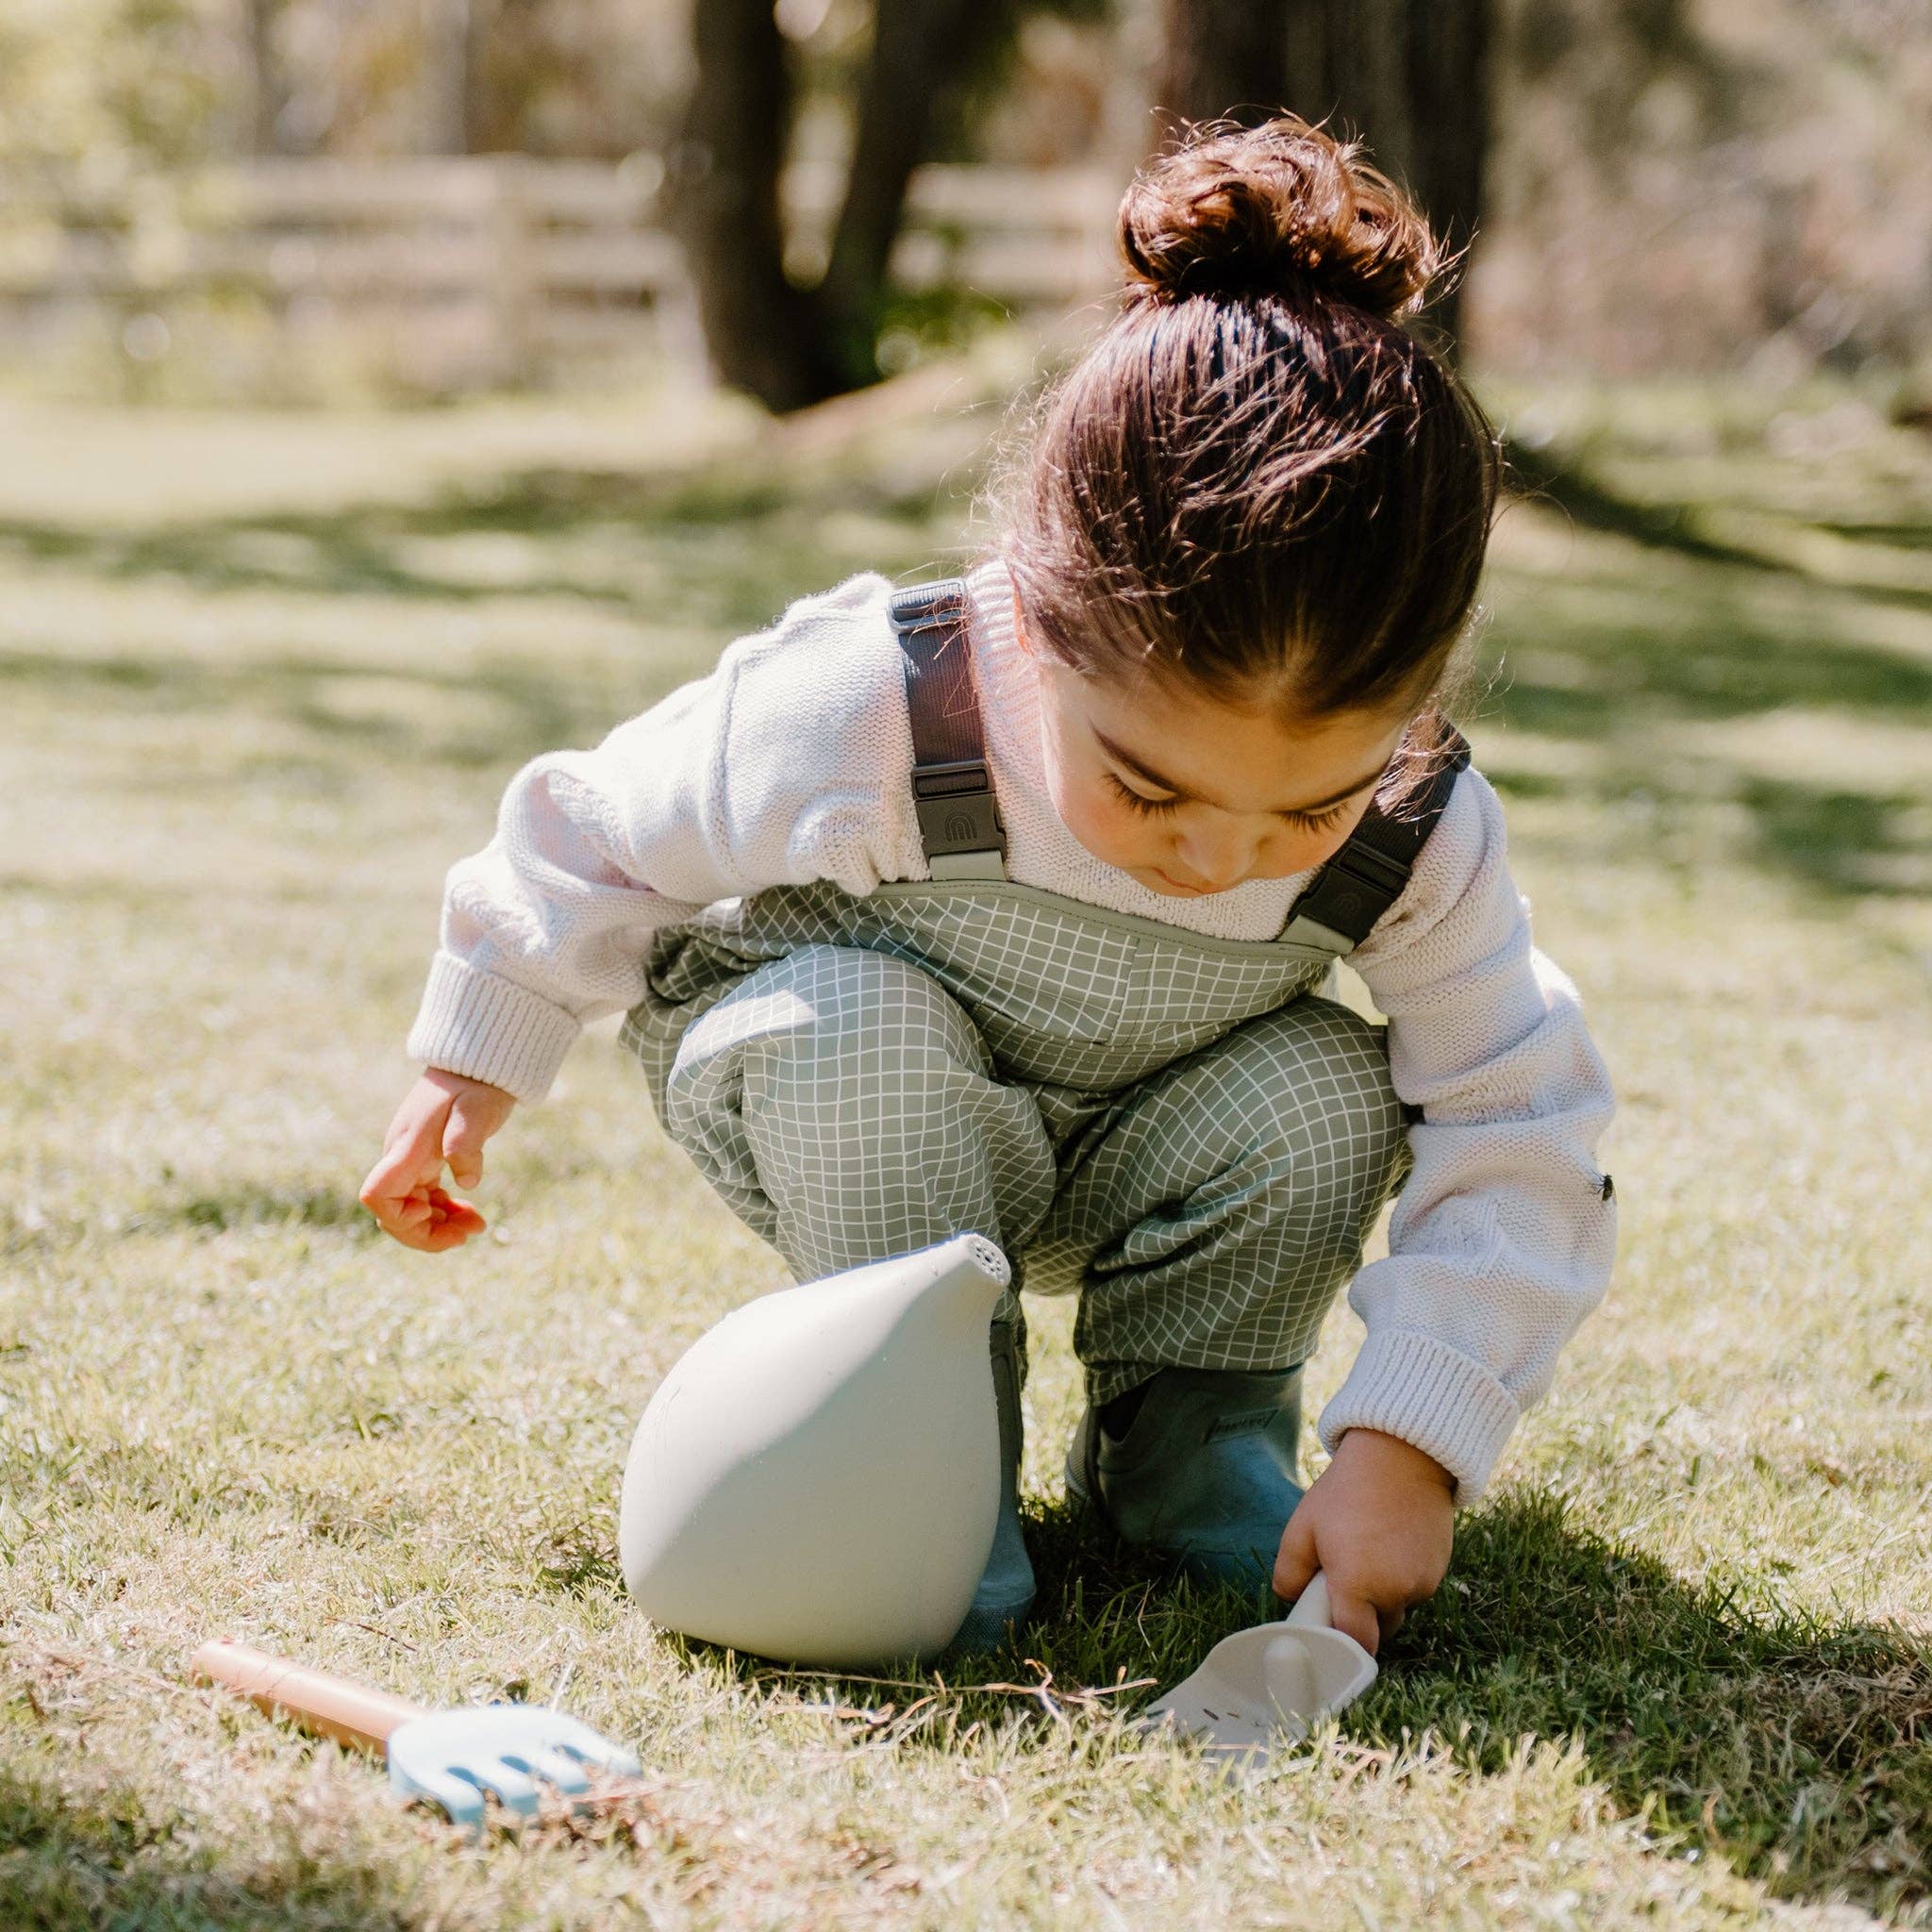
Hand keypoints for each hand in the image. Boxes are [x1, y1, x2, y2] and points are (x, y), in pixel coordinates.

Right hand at [359, 1068, 516, 1250]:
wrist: (476, 1065)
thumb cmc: (475, 1086)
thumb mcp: (476, 1110)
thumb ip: (466, 1144)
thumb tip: (466, 1182)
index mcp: (407, 1149)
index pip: (378, 1194)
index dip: (398, 1216)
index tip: (431, 1211)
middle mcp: (402, 1159)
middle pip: (393, 1214)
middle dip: (427, 1233)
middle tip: (470, 1232)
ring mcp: (411, 1162)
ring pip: (410, 1211)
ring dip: (439, 1226)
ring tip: (477, 1224)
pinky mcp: (425, 1162)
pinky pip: (424, 1199)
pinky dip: (444, 1213)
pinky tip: (468, 1212)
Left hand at [1272, 1428, 1455, 1654]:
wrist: (1401, 1457)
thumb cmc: (1346, 1491)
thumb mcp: (1303, 1526)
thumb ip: (1289, 1571)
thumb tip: (1290, 1598)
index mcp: (1357, 1585)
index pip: (1355, 1642)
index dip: (1342, 1641)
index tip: (1331, 1626)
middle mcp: (1395, 1591)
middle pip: (1378, 1627)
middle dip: (1362, 1614)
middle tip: (1344, 1576)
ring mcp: (1423, 1581)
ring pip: (1399, 1606)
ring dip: (1384, 1594)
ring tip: (1368, 1551)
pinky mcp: (1441, 1568)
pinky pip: (1417, 1587)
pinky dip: (1403, 1577)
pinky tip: (1390, 1543)